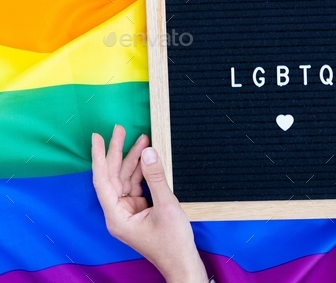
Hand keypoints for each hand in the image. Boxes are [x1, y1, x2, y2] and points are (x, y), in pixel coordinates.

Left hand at [91, 125, 208, 282]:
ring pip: (126, 179)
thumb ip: (156, 177)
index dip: (100, 157)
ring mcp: (129, 212)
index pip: (103, 180)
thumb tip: (148, 152)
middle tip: (121, 129)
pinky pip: (137, 186)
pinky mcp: (139, 211)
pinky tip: (148, 158)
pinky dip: (142, 172)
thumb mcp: (166, 206)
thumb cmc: (173, 242)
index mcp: (117, 216)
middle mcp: (118, 213)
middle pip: (113, 177)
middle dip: (118, 152)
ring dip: (134, 160)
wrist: (183, 263)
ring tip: (142, 138)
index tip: (97, 137)